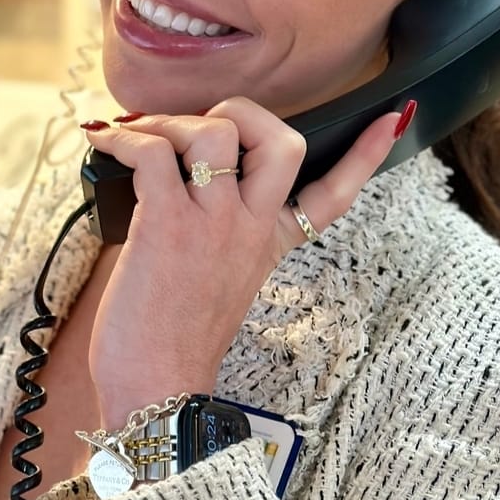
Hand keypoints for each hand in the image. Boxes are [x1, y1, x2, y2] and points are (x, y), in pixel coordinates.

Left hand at [81, 97, 403, 426]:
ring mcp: (213, 224)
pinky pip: (153, 153)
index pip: (336, 195)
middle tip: (200, 124)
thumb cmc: (172, 337)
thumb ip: (218, 229)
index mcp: (270, 242)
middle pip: (282, 141)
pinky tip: (108, 144)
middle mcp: (251, 227)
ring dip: (170, 121)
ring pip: (215, 131)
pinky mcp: (166, 225)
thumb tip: (171, 177)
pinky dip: (126, 139)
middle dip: (242, 111)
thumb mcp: (218, 279)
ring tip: (140, 137)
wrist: (157, 388)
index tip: (391, 119)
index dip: (367, 154)